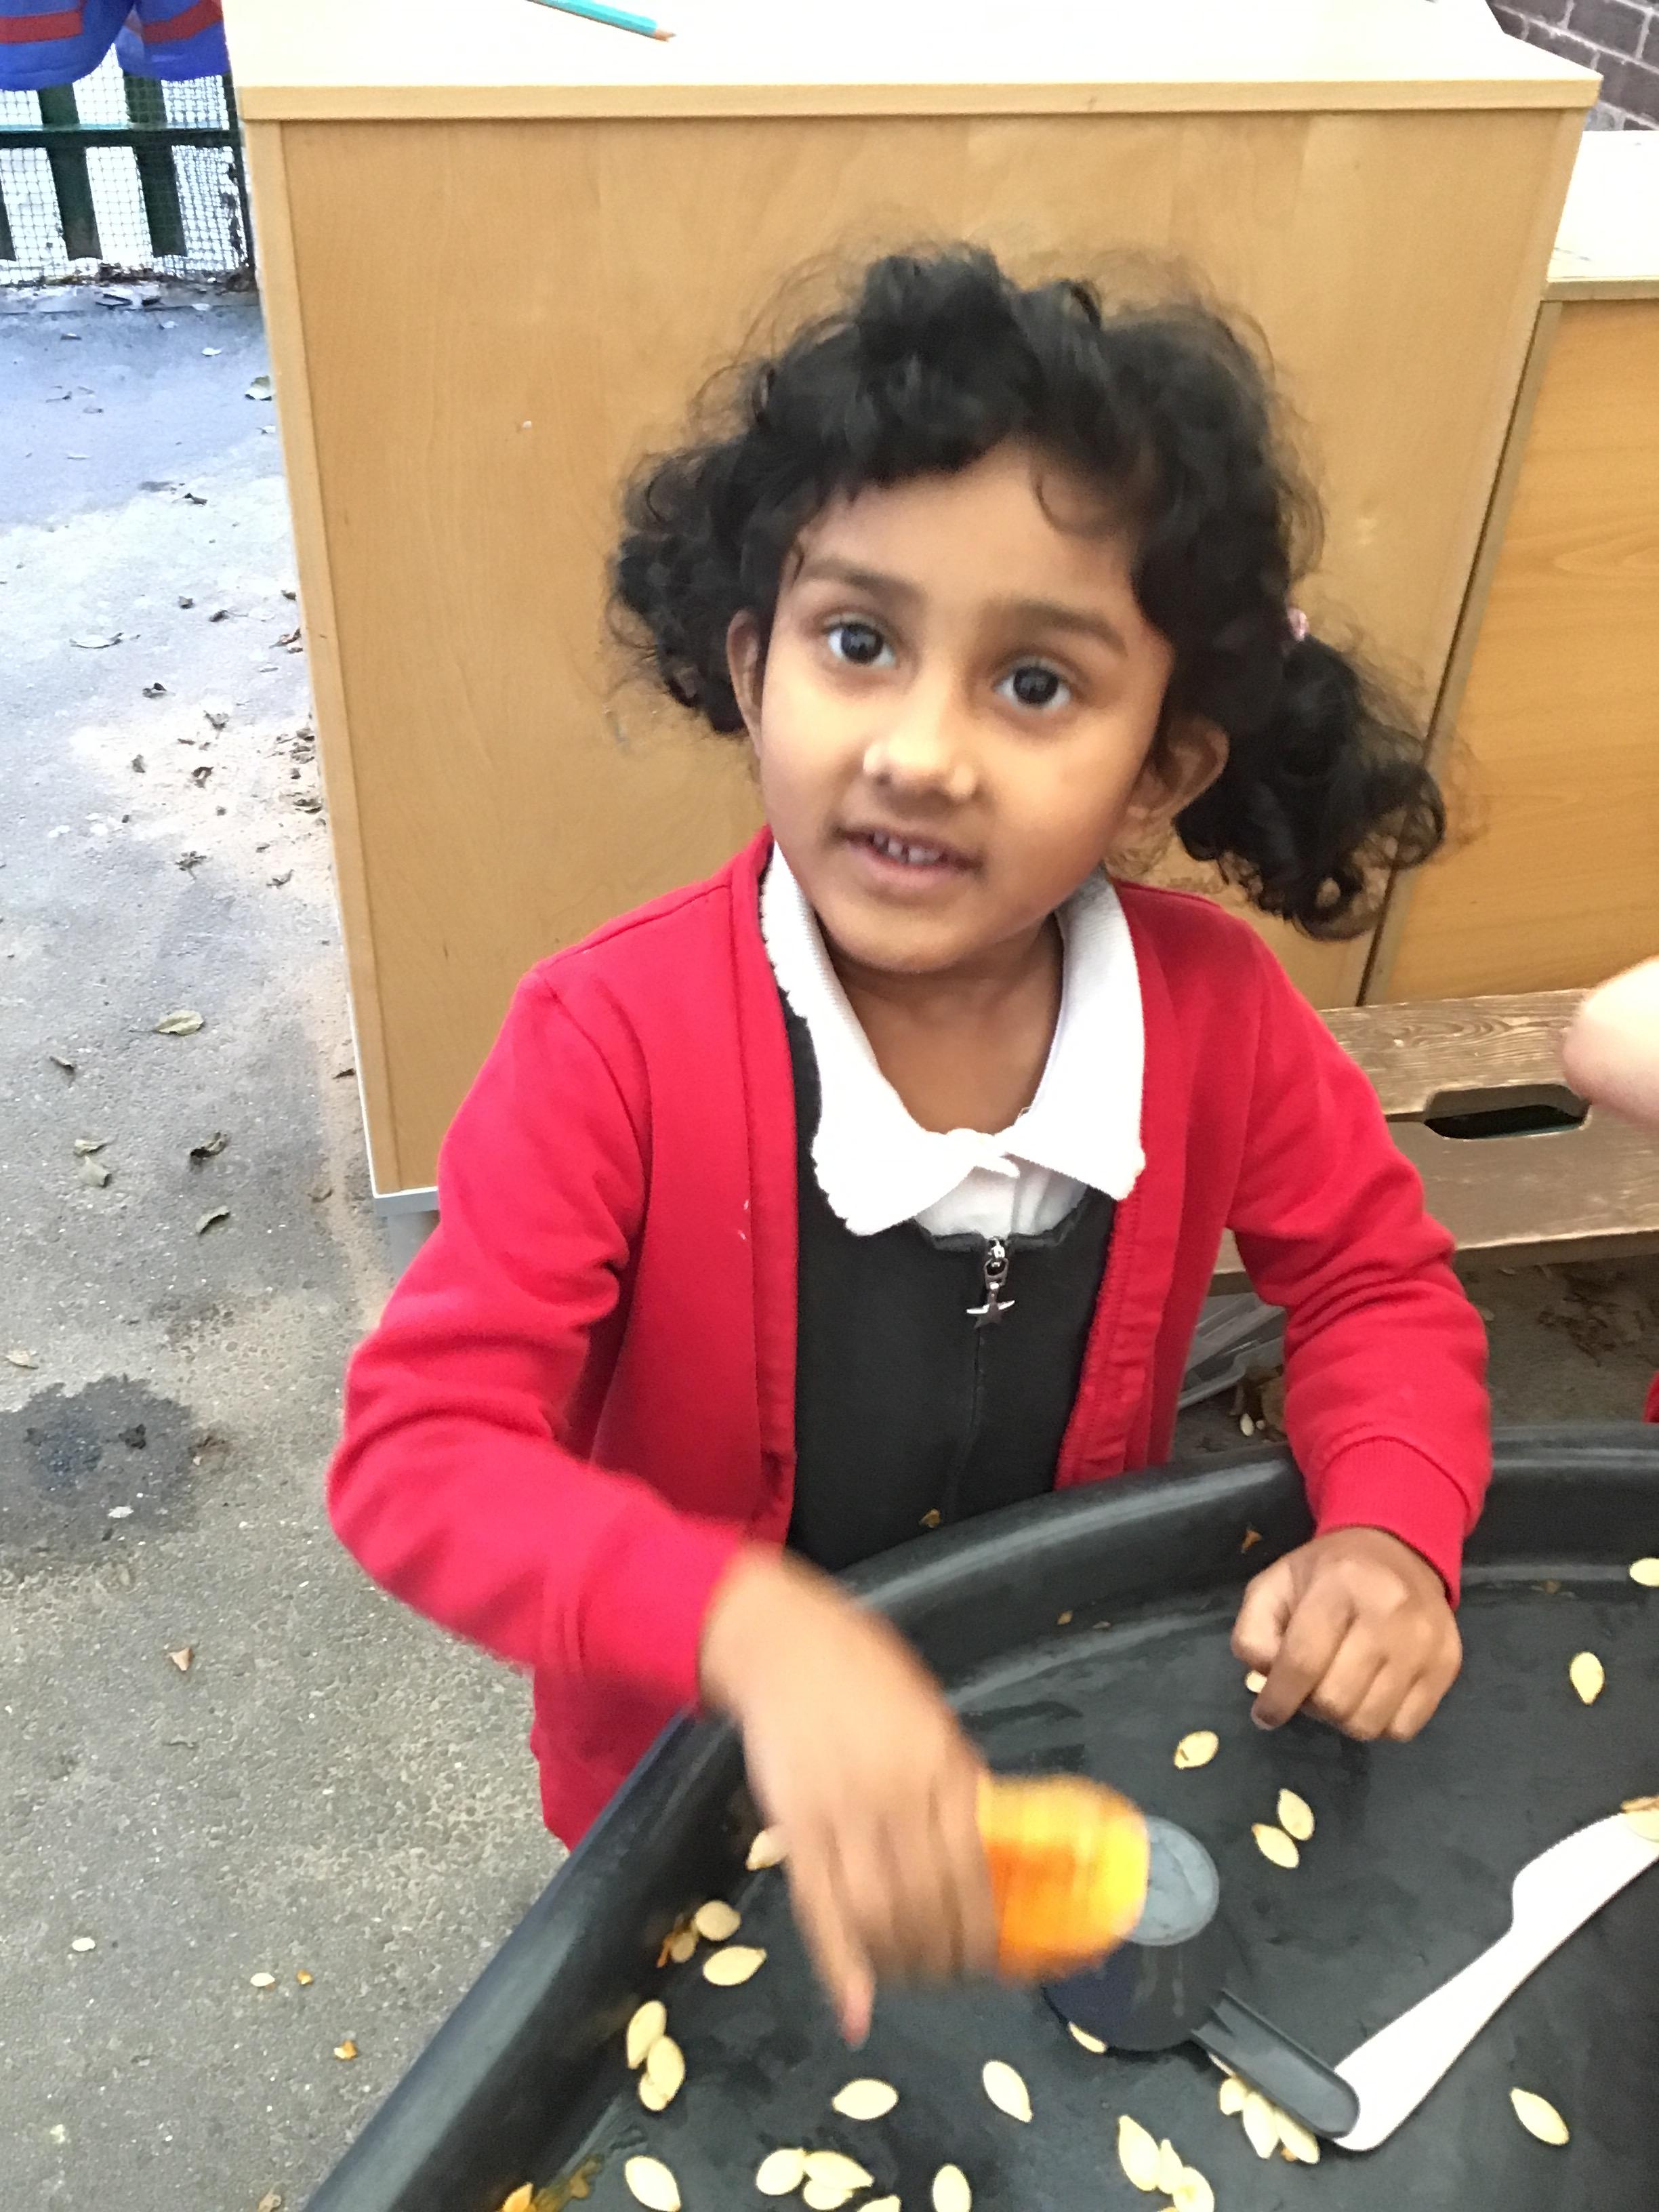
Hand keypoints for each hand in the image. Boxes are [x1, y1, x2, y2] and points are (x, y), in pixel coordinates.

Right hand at [699, 1547, 995, 2042]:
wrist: (782, 1640)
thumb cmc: (861, 1667)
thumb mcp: (929, 1710)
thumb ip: (955, 1774)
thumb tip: (987, 1835)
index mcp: (941, 1763)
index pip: (973, 1869)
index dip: (984, 1926)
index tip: (994, 1955)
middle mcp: (898, 1794)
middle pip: (929, 1902)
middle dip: (945, 1954)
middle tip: (952, 1974)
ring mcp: (843, 1811)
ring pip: (880, 1916)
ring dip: (901, 1963)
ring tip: (911, 1979)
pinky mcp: (794, 1824)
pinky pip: (819, 1908)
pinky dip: (840, 1967)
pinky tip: (856, 2009)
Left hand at [1231, 1526, 1461, 1742]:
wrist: (1397, 1550)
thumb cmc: (1326, 1573)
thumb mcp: (1274, 1585)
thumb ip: (1255, 1632)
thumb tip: (1267, 1682)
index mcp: (1338, 1585)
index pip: (1303, 1661)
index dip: (1278, 1699)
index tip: (1265, 1714)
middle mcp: (1388, 1613)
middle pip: (1337, 1701)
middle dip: (1311, 1705)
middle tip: (1309, 1689)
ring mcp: (1424, 1642)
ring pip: (1370, 1723)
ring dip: (1344, 1718)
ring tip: (1339, 1690)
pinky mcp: (1447, 1664)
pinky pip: (1405, 1728)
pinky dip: (1379, 1722)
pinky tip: (1370, 1695)